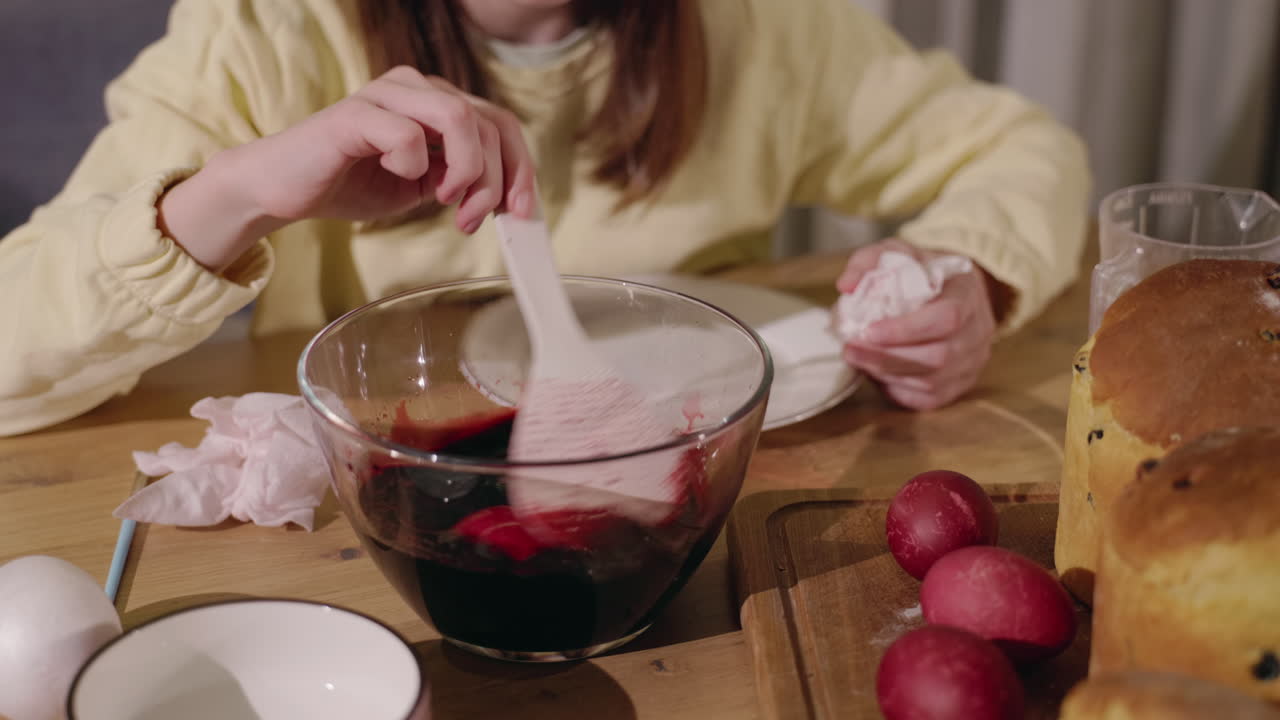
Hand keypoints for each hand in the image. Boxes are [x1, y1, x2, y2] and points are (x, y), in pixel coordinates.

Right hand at [160, 66, 535, 269]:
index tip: (522, 212)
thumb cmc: (353, 183)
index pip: (500, 123)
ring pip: (459, 117)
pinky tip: (397, 177)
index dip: (520, 168)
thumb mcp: (423, 186)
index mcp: (437, 102)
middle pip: (488, 122)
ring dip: (466, 171)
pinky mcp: (357, 113)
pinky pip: (408, 134)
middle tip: (472, 218)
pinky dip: (413, 165)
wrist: (286, 189)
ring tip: (447, 201)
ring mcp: (387, 94)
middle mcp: (417, 87)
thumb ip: (462, 180)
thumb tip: (508, 197)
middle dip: (493, 180)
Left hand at [836, 239, 995, 409]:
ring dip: (887, 374)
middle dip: (887, 357)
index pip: (947, 318)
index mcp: (968, 293)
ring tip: (857, 358)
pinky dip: (898, 390)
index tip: (869, 330)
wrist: (950, 289)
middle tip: (850, 349)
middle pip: (938, 356)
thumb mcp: (897, 253)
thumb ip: (869, 262)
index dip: (906, 330)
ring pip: (931, 382)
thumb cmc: (921, 272)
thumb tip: (846, 286)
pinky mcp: (960, 384)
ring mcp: (973, 362)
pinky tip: (876, 374)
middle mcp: (978, 331)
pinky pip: (928, 399)